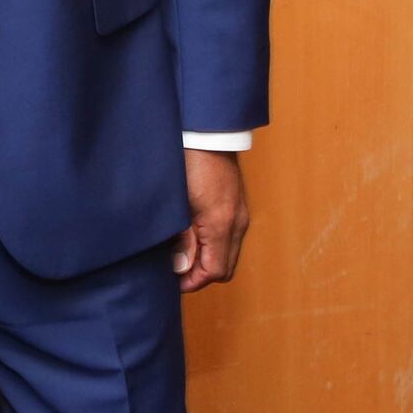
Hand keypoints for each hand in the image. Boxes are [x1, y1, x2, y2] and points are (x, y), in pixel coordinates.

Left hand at [172, 150, 249, 293]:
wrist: (206, 132)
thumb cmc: (188, 162)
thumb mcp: (178, 204)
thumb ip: (181, 238)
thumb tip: (181, 267)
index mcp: (222, 224)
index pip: (214, 271)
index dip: (192, 281)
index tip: (172, 280)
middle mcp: (237, 222)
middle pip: (224, 268)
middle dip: (200, 275)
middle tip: (175, 269)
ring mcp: (240, 214)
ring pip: (227, 254)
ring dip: (206, 260)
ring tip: (181, 253)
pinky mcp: (237, 206)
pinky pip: (229, 238)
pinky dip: (212, 246)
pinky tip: (192, 237)